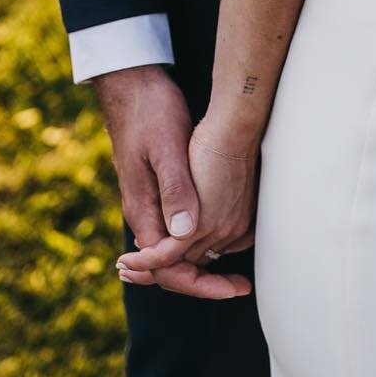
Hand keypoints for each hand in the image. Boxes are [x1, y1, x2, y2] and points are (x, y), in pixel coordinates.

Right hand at [94, 67, 250, 301]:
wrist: (133, 87)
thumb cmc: (151, 112)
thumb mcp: (166, 146)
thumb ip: (175, 189)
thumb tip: (185, 233)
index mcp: (145, 210)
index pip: (169, 269)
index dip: (202, 285)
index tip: (235, 289)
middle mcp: (146, 213)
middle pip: (173, 266)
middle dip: (206, 281)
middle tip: (242, 287)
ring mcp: (151, 202)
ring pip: (177, 248)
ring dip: (204, 262)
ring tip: (236, 270)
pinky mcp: (158, 188)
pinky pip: (178, 227)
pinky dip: (199, 238)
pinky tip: (224, 235)